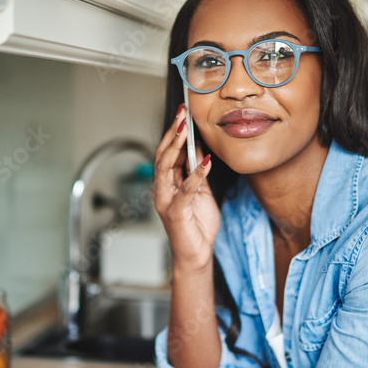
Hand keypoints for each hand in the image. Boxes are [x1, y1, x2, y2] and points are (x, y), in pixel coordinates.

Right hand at [153, 104, 220, 271]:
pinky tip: (206, 161)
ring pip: (166, 167)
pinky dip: (196, 174)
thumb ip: (196, 173)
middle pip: (163, 154)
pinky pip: (185, 189)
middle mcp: (162, 189)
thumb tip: (200, 149)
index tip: (183, 113)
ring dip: (176, 146)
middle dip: (172, 132)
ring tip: (186, 130)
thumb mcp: (201, 192)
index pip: (167, 152)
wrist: (197, 254)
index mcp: (167, 183)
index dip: (174, 132)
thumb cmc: (198, 226)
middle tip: (182, 113)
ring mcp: (166, 200)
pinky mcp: (176, 212)